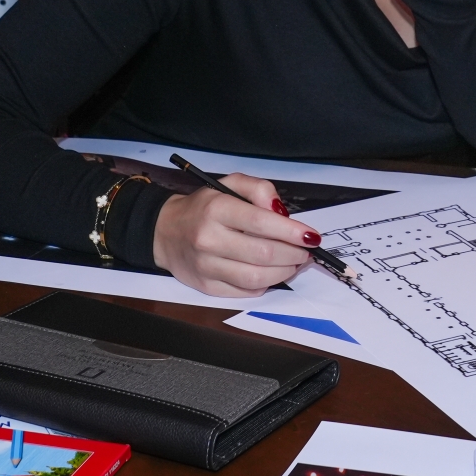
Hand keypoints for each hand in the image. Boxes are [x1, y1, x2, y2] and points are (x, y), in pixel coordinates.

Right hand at [151, 173, 318, 296]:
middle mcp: (209, 239)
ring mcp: (206, 266)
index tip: (311, 236)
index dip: (293, 232)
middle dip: (294, 254)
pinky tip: (271, 272)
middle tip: (306, 250)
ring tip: (294, 262)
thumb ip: (259, 189)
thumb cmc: (204, 207)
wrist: (164, 231)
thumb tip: (282, 212)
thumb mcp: (229, 184)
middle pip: (264, 253)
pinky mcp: (207, 287)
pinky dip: (265, 283)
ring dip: (285, 272)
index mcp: (216, 209)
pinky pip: (245, 291)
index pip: (262, 223)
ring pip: (257, 277)